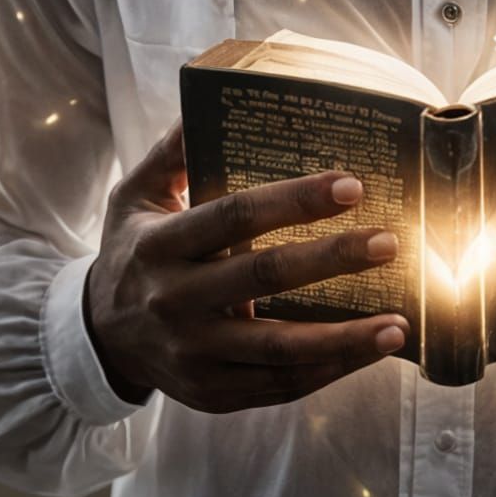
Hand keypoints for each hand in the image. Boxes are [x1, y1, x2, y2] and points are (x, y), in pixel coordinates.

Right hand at [84, 119, 409, 413]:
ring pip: (278, 350)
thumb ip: (173, 151)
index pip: (234, 215)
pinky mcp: (211, 393)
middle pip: (263, 278)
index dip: (293, 201)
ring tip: (397, 323)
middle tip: (387, 243)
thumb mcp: (135, 195)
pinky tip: (366, 351)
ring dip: (343, 338)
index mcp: (160, 244)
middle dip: (332, 259)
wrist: (98, 336)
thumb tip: (207, 103)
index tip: (350, 186)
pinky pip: (277, 387)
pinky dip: (326, 371)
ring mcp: (193, 354)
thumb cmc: (132, 249)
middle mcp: (174, 301)